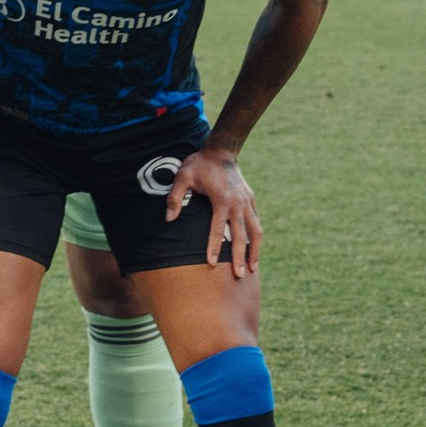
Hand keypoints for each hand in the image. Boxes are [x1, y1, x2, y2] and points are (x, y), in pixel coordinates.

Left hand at [166, 146, 261, 276]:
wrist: (221, 151)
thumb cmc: (198, 165)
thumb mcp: (182, 177)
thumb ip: (175, 198)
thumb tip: (169, 219)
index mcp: (221, 200)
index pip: (217, 229)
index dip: (214, 247)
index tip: (212, 263)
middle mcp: (238, 204)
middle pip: (241, 235)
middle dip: (241, 257)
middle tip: (239, 276)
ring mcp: (247, 202)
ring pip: (255, 231)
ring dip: (255, 250)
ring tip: (253, 268)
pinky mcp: (251, 200)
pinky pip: (256, 222)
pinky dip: (256, 236)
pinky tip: (255, 248)